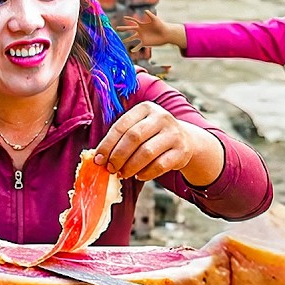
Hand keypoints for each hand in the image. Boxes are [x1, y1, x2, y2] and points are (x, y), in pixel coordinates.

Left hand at [94, 101, 217, 183]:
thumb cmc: (152, 136)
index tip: (99, 159)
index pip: (121, 126)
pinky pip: (160, 166)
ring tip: (123, 174)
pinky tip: (139, 176)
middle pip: (133, 138)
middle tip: (110, 169)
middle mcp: (161, 117)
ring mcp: (173, 134)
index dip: (107, 144)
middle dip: (118, 156)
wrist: (185, 140)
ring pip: (146, 153)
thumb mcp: (139, 128)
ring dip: (130, 167)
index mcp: (145, 108)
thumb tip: (99, 158)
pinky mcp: (181, 151)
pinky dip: (146, 173)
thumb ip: (121, 138)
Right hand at [121, 10, 178, 52]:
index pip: (134, 21)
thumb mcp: (155, 19)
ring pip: (132, 38)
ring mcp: (142, 37)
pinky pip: (138, 46)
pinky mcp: (145, 43)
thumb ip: (150, 15)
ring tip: (122, 42)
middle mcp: (141, 31)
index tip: (124, 17)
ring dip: (127, 40)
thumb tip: (145, 11)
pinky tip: (132, 51)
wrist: (166, 34)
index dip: (129, 19)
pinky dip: (135, 49)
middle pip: (130, 29)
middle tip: (116, 28)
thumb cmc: (162, 25)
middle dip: (123, 29)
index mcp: (142, 25)